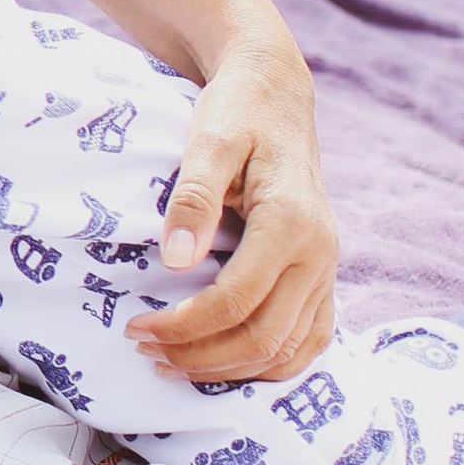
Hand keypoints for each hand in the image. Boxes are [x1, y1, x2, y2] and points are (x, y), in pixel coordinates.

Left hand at [126, 32, 339, 385]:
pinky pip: (309, 341)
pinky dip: (268, 365)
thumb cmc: (237, 112)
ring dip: (230, 371)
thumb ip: (194, 198)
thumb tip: (176, 261)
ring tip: (173, 364)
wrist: (275, 93)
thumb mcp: (209, 140)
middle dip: (200, 357)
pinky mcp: (323, 276)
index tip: (136, 328)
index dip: (184, 327)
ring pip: (288, 351)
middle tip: (145, 351)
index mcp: (292, 223)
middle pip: (263, 338)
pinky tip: (224, 365)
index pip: (236, 302)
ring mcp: (327, 269)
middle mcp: (319, 254)